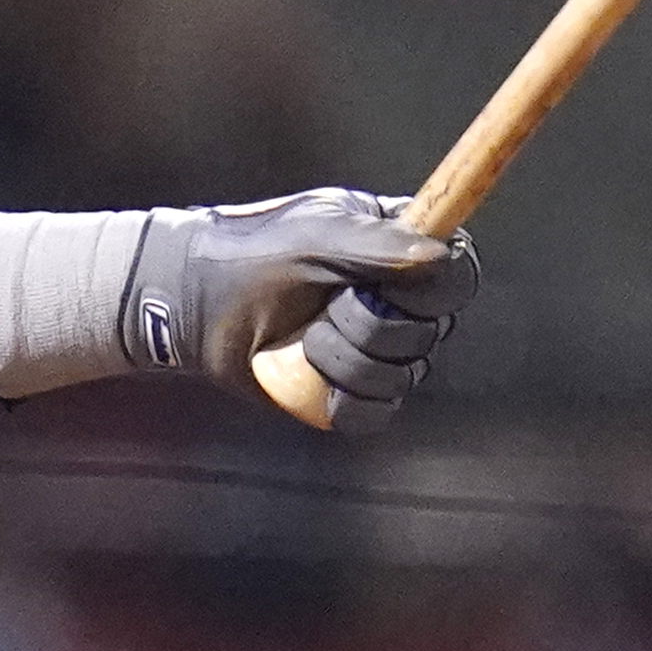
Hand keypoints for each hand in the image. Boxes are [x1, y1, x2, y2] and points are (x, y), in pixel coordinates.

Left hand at [131, 192, 475, 429]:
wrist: (195, 305)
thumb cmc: (250, 257)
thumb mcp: (313, 238)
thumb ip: (378, 243)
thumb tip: (442, 255)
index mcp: (399, 251)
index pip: (456, 275)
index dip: (433, 289)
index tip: (388, 284)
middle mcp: (399, 304)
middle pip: (429, 331)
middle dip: (365, 324)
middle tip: (320, 303)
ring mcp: (377, 353)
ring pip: (401, 374)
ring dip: (341, 358)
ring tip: (300, 337)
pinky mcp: (351, 394)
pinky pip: (374, 412)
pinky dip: (339, 399)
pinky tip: (304, 375)